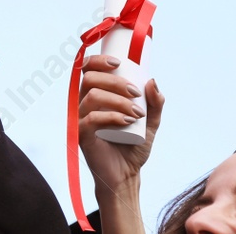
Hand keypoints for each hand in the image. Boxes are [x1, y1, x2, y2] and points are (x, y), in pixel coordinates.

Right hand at [79, 55, 162, 197]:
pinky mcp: (81, 135)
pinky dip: (111, 116)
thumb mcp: (151, 122)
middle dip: (115, 81)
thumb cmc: (134, 147)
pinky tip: (127, 121)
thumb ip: (155, 104)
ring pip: (92, 96)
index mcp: (95, 96)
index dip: (98, 61)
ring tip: (137, 113)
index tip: (118, 63)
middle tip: (136, 93)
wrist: (127, 175)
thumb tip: (152, 80)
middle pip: (90, 78)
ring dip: (118, 100)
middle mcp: (83, 104)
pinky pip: (91, 118)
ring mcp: (80, 119)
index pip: (87, 69)